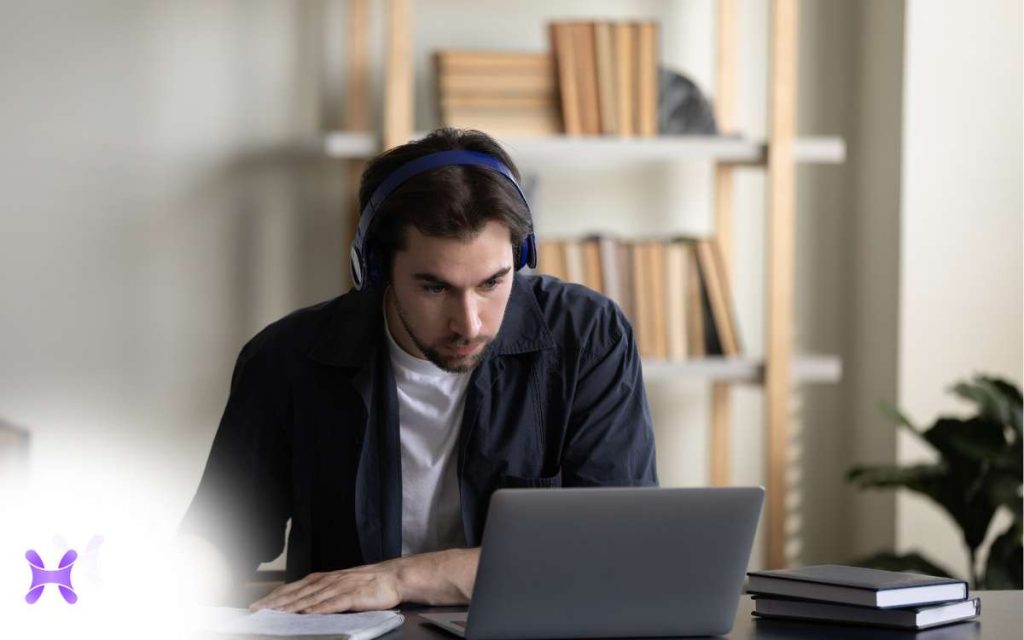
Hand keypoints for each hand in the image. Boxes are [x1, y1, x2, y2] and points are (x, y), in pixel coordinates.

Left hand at [249, 559, 402, 613]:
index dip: (275, 596)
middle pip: (298, 593)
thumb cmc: (369, 583)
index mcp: (325, 578)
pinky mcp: (353, 596)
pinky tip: (308, 614)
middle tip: (257, 611)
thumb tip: (303, 605)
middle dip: (276, 602)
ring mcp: (341, 587)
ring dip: (291, 607)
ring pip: (311, 599)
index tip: (258, 604)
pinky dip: (319, 609)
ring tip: (275, 614)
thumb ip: (323, 593)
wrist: (394, 577)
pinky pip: (333, 603)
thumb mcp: (341, 584)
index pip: (295, 587)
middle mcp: (329, 581)